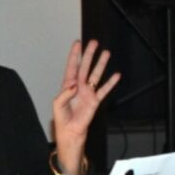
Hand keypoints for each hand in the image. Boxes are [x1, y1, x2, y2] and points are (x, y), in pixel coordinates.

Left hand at [52, 40, 119, 174]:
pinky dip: (110, 83)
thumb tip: (74, 84)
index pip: (71, 67)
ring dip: (101, 64)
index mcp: (67, 85)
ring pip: (95, 75)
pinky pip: (104, 89)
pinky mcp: (95, 100)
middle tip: (94, 43)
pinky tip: (116, 75)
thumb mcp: (58, 104)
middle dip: (89, 55)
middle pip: (85, 66)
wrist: (70, 131)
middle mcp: (78, 86)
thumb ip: (64, 93)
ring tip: (106, 53)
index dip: (74, 55)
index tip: (77, 43)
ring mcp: (88, 92)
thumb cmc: (62, 118)